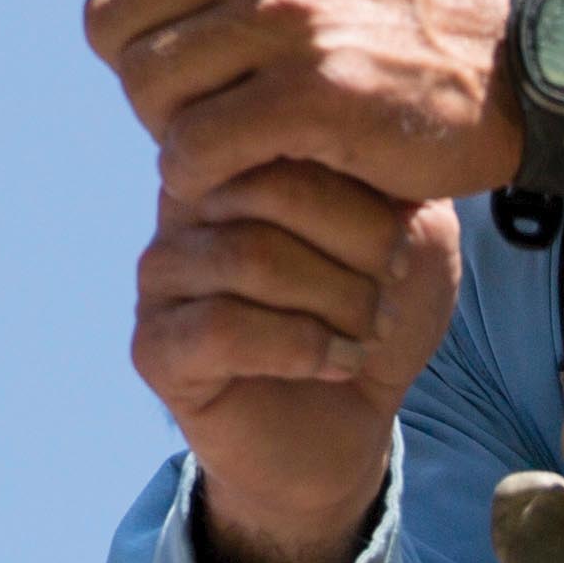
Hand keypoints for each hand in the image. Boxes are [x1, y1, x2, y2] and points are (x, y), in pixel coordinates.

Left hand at [82, 0, 530, 208]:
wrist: (535, 60)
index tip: (190, 23)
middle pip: (111, 21)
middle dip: (143, 69)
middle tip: (206, 91)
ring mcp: (294, 13)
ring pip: (147, 88)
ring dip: (173, 127)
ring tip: (231, 129)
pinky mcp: (318, 97)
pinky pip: (196, 148)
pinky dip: (205, 173)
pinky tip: (249, 167)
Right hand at [132, 163, 454, 562]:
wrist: (346, 427)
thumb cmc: (371, 316)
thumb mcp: (409, 236)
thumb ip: (395, 179)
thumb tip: (375, 135)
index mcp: (240, 158)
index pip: (289, 135)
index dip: (365, 192)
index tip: (406, 242)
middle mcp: (185, 204)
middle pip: (268, 191)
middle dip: (354, 246)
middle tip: (390, 289)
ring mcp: (161, 274)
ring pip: (248, 258)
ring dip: (334, 300)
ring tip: (369, 330)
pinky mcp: (154, 346)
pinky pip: (221, 328)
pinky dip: (299, 348)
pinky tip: (339, 364)